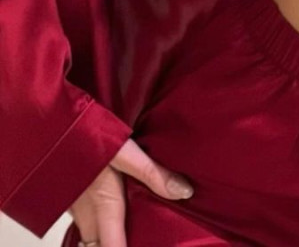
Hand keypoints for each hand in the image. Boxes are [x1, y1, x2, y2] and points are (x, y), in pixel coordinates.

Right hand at [68, 137, 193, 246]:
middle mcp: (86, 214)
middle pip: (100, 246)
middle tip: (140, 237)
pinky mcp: (68, 197)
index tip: (143, 244)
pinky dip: (98, 226)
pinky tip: (112, 211)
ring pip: (90, 237)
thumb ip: (153, 174)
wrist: (49, 128)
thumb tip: (184, 192)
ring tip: (129, 230)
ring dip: (106, 238)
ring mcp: (74, 208)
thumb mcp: (124, 153)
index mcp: (104, 207)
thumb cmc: (84, 138)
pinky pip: (85, 222)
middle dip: (115, 246)